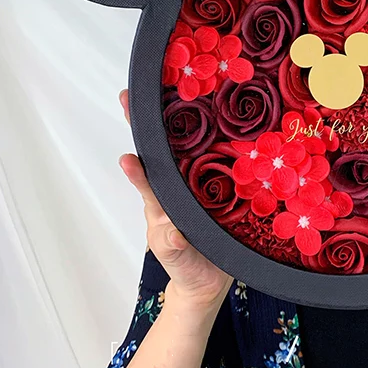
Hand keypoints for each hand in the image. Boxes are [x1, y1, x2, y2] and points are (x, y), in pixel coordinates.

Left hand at [118, 89, 232, 310]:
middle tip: (149, 85)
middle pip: (170, 145)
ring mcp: (205, 183)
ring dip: (200, 123)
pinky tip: (240, 125)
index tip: (127, 102)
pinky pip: (229, 165)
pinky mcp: (228, 189)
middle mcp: (182, 183)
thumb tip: (173, 233)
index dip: (138, 127)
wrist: (208, 282)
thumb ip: (172, 242)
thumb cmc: (183, 263)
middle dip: (160, 115)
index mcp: (163, 195)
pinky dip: (232, 146)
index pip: (147, 161)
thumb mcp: (173, 254)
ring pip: (200, 150)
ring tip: (197, 92)